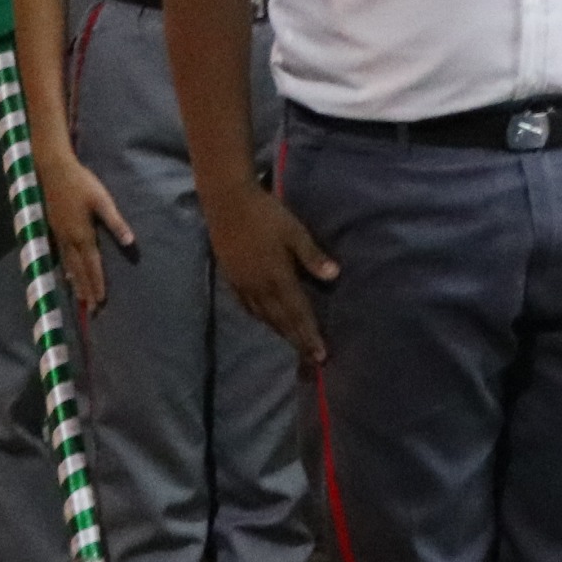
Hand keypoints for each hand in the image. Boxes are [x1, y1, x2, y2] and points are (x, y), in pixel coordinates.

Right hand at [34, 141, 134, 313]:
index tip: (101, 301)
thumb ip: (116, 222)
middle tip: (91, 310)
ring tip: (80, 299)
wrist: (54, 171)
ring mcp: (59, 236)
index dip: (97, 284)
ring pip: (68, 266)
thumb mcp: (102, 201)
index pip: (93, 266)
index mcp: (83, 235)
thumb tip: (130, 242)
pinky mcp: (54, 230)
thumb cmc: (82, 184)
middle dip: (86, 290)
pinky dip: (65, 270)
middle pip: (79, 271)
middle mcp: (70, 240)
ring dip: (76, 284)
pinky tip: (66, 276)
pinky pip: (61, 257)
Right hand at [212, 183, 335, 367]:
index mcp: (279, 277)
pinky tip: (264, 320)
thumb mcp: (294, 231)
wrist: (226, 201)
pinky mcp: (231, 278)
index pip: (298, 313)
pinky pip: (247, 306)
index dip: (310, 335)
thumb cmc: (265, 213)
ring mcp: (244, 284)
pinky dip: (259, 318)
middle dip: (297, 340)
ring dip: (280, 332)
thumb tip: (335, 276)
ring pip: (264, 316)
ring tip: (292, 344)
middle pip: (282, 321)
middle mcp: (260, 287)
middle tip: (310, 359)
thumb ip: (312, 256)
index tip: (320, 355)